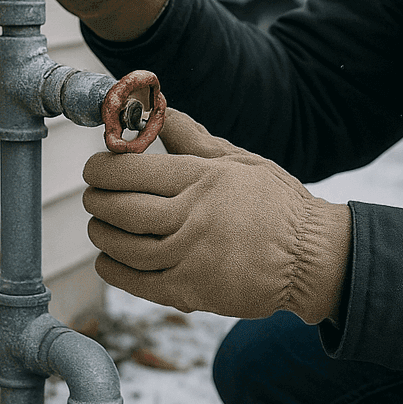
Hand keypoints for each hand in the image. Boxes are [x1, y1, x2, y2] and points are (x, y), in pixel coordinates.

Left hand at [81, 109, 351, 323]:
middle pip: (124, 208)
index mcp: (205, 179)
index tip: (95, 168)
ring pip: (126, 246)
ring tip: (98, 224)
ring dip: (102, 233)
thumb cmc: (278, 205)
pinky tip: (108, 259)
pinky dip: (115, 270)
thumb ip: (194, 139)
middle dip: (97, 199)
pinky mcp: (193, 291)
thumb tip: (159, 112)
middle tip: (92, 195)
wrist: (310, 257)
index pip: (136, 170)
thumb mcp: (240, 161)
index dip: (104, 168)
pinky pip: (140, 282)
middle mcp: (195, 216)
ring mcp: (192, 256)